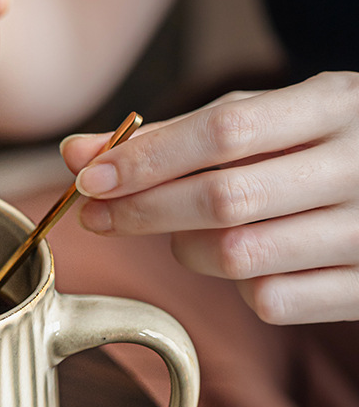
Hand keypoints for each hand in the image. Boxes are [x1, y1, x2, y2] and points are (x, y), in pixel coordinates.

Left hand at [61, 72, 358, 324]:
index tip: (88, 178)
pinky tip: (244, 262)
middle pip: (224, 198)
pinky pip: (270, 301)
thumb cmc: (310, 146)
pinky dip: (236, 287)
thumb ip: (169, 136)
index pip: (224, 131)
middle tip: (94, 215)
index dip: (146, 159)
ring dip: (187, 249)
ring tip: (182, 232)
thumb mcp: (259, 120)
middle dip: (143, 211)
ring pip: (239, 256)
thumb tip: (75, 153)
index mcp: (333, 105)